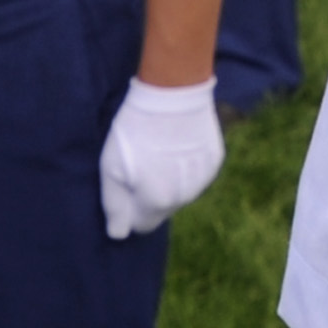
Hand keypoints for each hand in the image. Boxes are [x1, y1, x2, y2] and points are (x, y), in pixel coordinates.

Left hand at [99, 76, 225, 238]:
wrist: (174, 92)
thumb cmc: (135, 129)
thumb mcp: (111, 167)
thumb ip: (115, 205)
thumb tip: (118, 234)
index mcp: (157, 202)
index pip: (142, 225)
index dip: (130, 207)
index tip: (126, 182)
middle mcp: (184, 198)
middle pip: (162, 208)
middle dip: (150, 194)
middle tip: (141, 162)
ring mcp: (203, 180)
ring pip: (181, 192)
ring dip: (169, 180)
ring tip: (159, 149)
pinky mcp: (215, 161)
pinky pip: (196, 174)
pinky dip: (186, 165)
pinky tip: (178, 143)